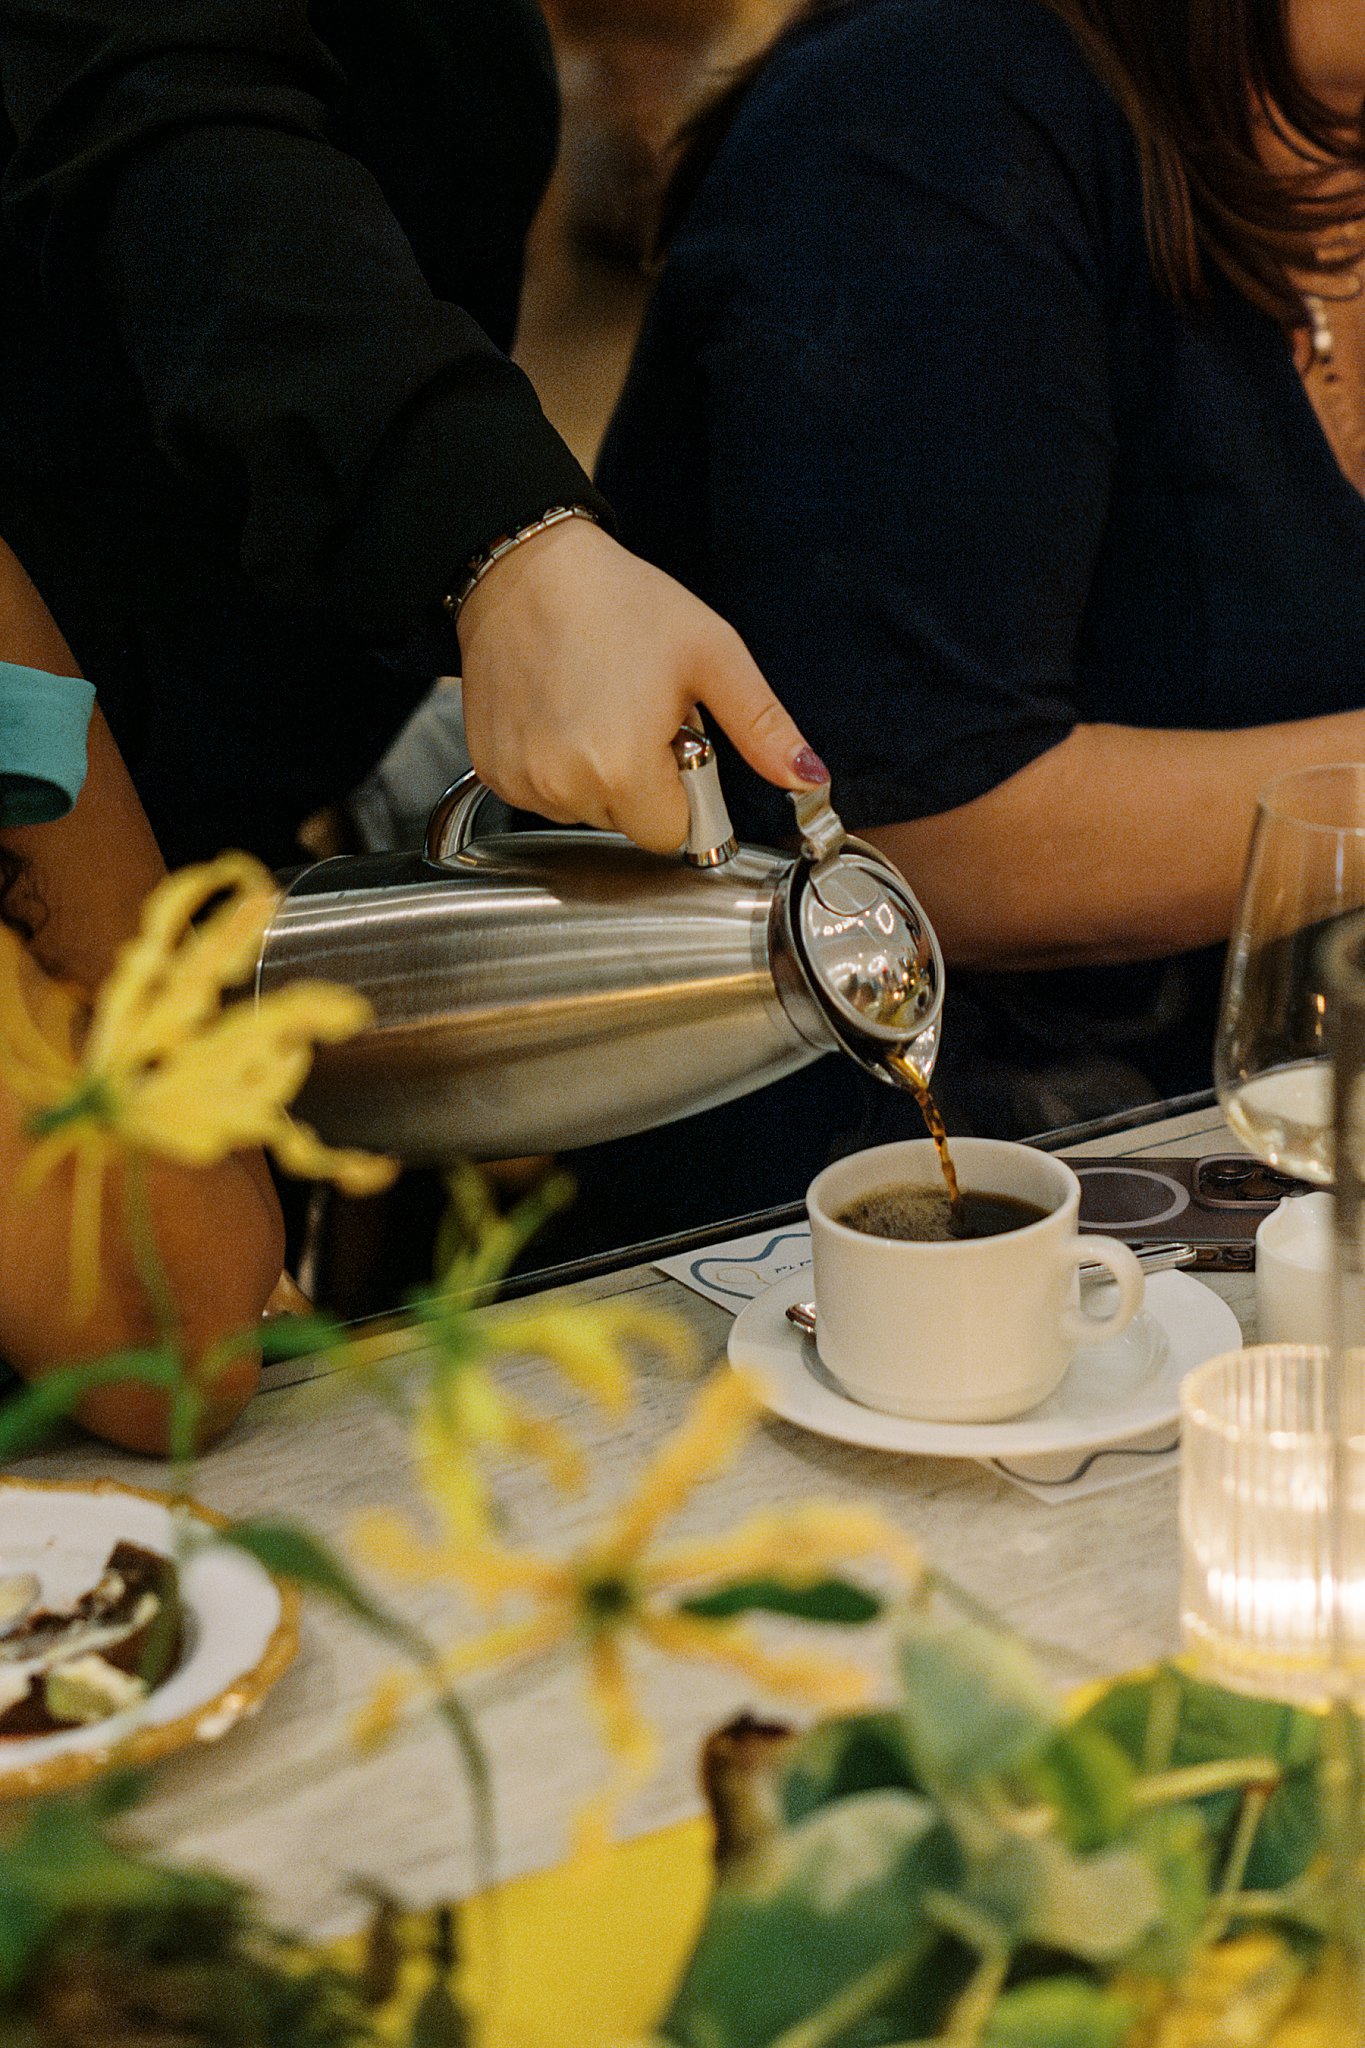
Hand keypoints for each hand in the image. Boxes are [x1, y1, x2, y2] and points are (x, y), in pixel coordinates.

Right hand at [456, 519, 828, 850]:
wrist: (525, 568)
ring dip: (598, 776)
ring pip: (585, 812)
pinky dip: (557, 767)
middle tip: (637, 715)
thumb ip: (762, 727)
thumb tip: (811, 780)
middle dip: (643, 784)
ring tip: (596, 708)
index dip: (686, 793)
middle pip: (628, 825)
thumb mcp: (712, 655)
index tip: (677, 743)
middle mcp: (564, 786)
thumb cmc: (620, 603)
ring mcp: (521, 781)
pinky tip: (558, 713)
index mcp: (622, 767)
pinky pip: (542, 795)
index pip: (672, 834)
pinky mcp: (491, 769)